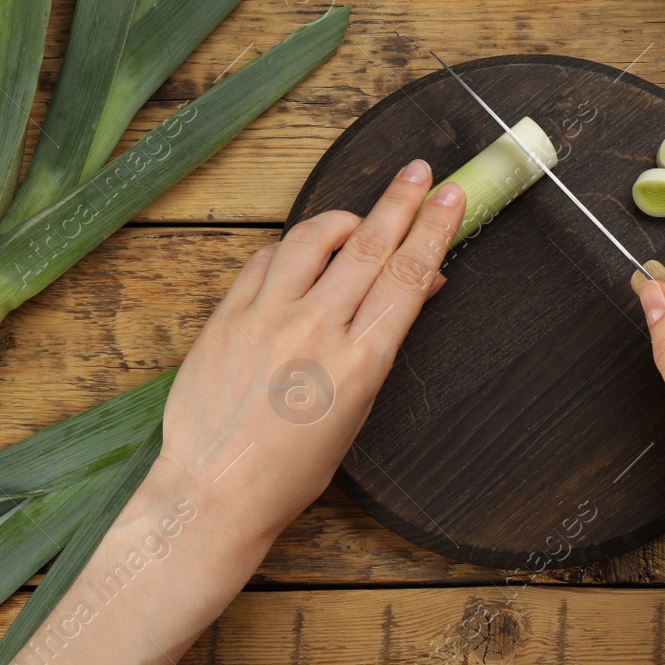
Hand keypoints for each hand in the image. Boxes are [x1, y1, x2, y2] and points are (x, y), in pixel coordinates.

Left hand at [155, 158, 465, 554]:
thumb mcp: (355, 412)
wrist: (214, 493)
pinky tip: (303, 256)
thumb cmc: (291, 470)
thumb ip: (377, 345)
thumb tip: (409, 292)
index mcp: (357, 363)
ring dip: (345, 220)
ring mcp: (266, 318)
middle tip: (419, 171)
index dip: (433, 230)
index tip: (449, 197)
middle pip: (369, 246)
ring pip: (313, 239)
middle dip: (400, 202)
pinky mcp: (228, 316)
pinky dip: (292, 249)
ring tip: (360, 219)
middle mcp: (314, 331)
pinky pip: (266, 259)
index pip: (407, 277)